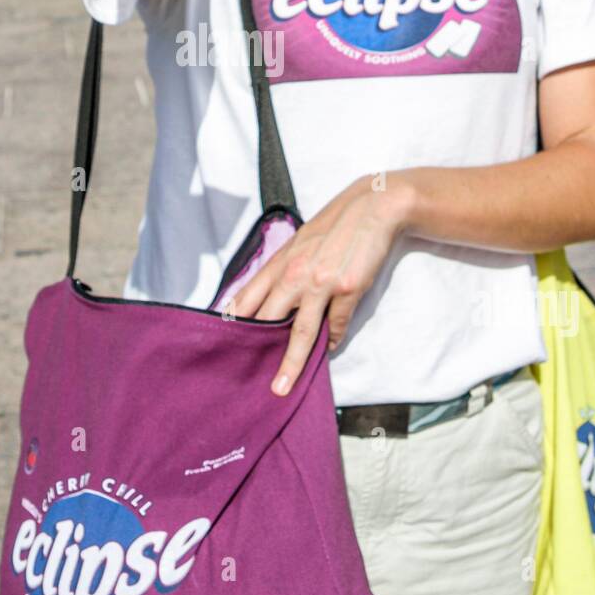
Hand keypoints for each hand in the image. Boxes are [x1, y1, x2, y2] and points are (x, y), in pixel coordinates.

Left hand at [229, 175, 412, 395]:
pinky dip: (331, 341)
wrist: (372, 207)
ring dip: (290, 363)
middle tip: (242, 377)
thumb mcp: (300, 243)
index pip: (248, 298)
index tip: (222, 345)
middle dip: (254, 351)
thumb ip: (283, 270)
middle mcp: (295, 274)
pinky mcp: (347, 290)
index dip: (234, 323)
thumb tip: (271, 300)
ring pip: (301, 332)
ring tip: (280, 387)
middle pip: (268, 320)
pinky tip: (328, 351)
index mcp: (280, 262)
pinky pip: (335, 326)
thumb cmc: (334, 226)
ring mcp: (321, 283)